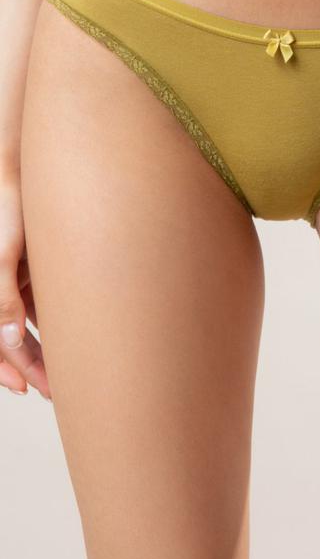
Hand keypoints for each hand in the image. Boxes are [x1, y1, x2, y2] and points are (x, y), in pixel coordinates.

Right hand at [0, 175, 50, 399]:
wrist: (31, 168)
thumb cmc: (10, 206)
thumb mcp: (5, 253)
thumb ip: (3, 297)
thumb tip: (12, 340)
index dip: (5, 367)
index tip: (26, 389)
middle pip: (8, 337)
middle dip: (29, 365)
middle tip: (54, 390)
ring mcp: (12, 277)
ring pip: (26, 323)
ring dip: (43, 347)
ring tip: (68, 371)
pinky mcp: (31, 268)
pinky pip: (38, 302)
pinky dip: (53, 321)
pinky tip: (73, 337)